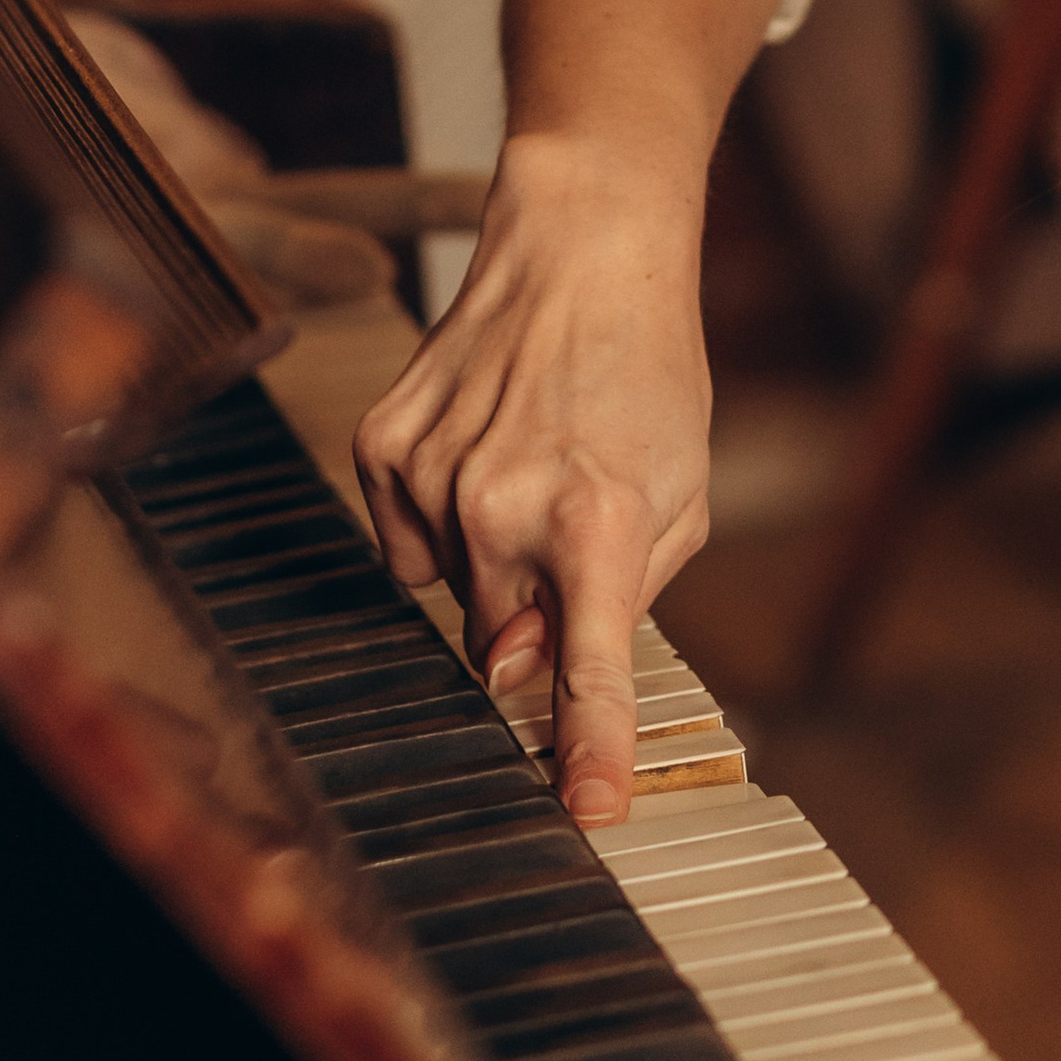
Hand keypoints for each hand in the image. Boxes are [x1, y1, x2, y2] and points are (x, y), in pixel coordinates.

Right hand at [355, 131, 712, 827]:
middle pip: (502, 642)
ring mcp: (429, 477)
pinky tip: (480, 458)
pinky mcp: (379, 447)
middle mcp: (503, 506)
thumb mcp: (681, 493)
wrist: (580, 250)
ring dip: (491, 561)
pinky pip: (400, 545)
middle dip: (536, 620)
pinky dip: (437, 525)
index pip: (587, 666)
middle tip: (571, 531)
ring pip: (448, 593)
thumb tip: (534, 671)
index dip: (586, 748)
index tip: (586, 811)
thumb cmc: (645, 375)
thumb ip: (623, 594)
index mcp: (598, 521)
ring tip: (533, 468)